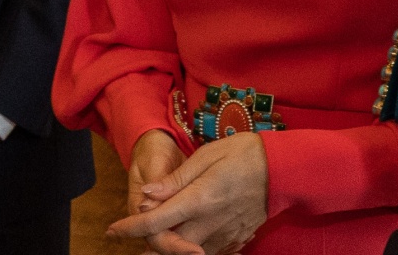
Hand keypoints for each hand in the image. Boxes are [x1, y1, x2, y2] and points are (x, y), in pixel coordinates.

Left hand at [108, 132, 267, 254]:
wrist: (285, 168)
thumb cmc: (245, 153)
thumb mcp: (208, 154)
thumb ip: (177, 178)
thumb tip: (148, 195)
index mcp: (199, 199)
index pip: (156, 220)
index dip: (130, 228)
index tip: (112, 229)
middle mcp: (209, 222)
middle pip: (169, 245)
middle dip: (148, 244)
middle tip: (131, 239)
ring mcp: (224, 234)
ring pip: (188, 253)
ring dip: (169, 248)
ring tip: (156, 241)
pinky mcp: (236, 238)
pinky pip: (209, 251)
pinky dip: (193, 249)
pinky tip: (189, 240)